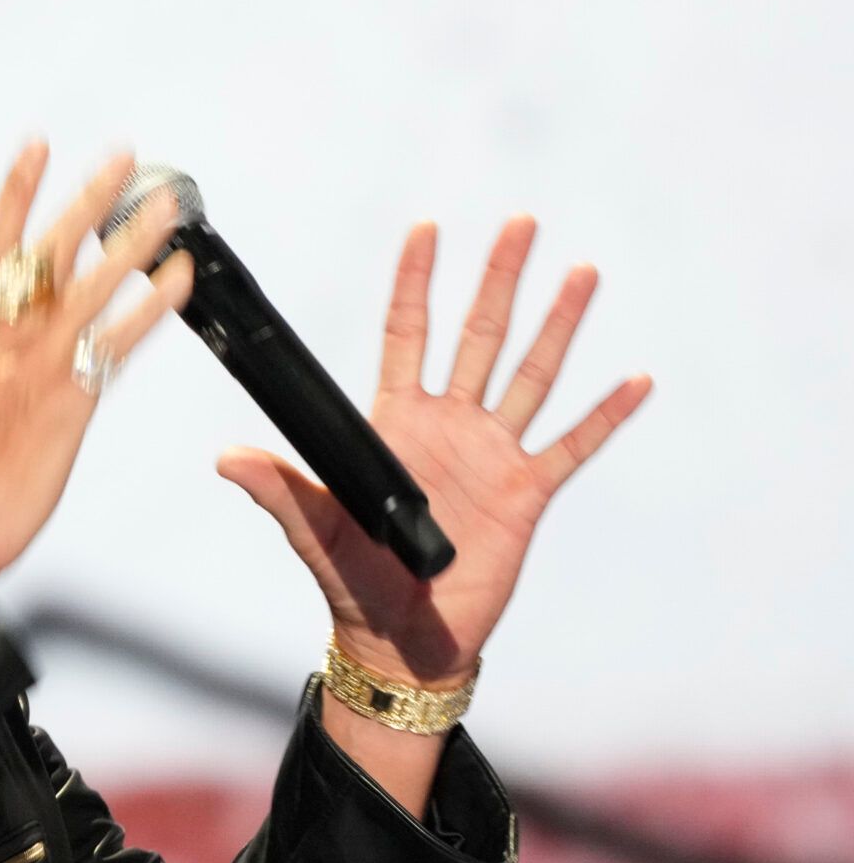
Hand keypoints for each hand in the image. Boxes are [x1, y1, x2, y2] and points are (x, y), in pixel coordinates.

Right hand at [0, 142, 195, 588]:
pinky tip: (177, 280)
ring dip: (132, 239)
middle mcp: (0, 341)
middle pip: (44, 249)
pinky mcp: (66, 399)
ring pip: (87, 285)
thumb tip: (18, 334)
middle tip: (121, 157)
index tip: (36, 148)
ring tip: (167, 207)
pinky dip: (151, 307)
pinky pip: (116, 341)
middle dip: (84, 196)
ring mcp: (34, 366)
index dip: (14, 193)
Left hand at [217, 215, 653, 686]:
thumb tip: (226, 457)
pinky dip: (604, 415)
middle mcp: (448, 426)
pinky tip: (636, 379)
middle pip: (479, 336)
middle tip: (521, 221)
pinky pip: (571, 447)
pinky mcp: (526, 495)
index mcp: (395, 424)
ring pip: (531, 376)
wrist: (402, 640)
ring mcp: (491, 456)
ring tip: (582, 272)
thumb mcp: (312, 531)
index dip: (416, 283)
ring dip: (558, 325)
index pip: (408, 335)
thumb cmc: (351, 582)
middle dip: (498, 279)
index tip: (428, 228)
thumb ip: (277, 489)